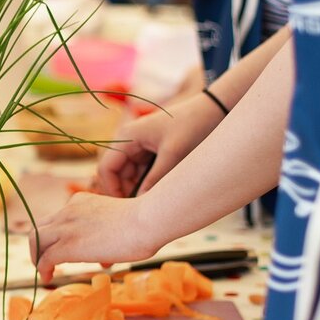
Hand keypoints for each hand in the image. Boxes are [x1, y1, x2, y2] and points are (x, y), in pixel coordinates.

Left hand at [28, 191, 158, 282]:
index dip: (58, 235)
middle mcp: (68, 210)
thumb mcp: (118, 223)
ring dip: (37, 257)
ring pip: (36, 240)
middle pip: (41, 227)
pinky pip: (45, 258)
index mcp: (80, 201)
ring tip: (44, 271)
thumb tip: (103, 259)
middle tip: (49, 260)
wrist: (146, 220)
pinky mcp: (68, 245)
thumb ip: (106, 237)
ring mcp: (66, 226)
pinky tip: (48, 278)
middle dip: (41, 245)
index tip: (66, 249)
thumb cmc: (144, 223)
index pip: (58, 218)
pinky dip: (43, 269)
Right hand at [96, 92, 224, 196]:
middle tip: (143, 209)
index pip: (106, 169)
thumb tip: (141, 205)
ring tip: (155, 201)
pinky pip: (141, 172)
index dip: (112, 190)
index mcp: (126, 137)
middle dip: (126, 192)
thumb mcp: (173, 155)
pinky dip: (148, 183)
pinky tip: (161, 191)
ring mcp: (138, 145)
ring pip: (129, 175)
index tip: (128, 208)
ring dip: (138, 188)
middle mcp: (127, 140)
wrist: (213, 110)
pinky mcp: (149, 150)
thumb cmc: (192, 126)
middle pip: (116, 174)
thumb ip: (155, 181)